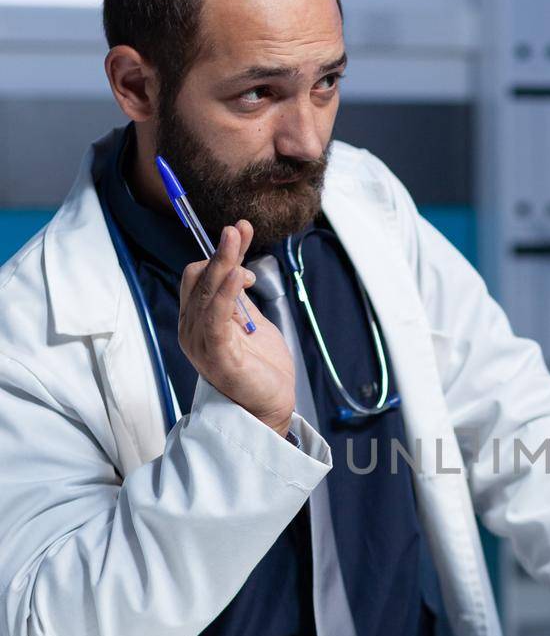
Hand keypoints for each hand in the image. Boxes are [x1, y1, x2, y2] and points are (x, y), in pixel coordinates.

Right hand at [178, 221, 295, 436]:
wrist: (271, 406)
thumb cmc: (260, 368)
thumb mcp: (250, 322)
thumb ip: (239, 298)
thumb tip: (238, 265)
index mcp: (197, 320)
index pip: (198, 276)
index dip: (219, 253)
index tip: (241, 235)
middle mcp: (192, 329)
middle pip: (199, 279)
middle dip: (221, 251)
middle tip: (240, 229)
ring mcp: (201, 343)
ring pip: (206, 292)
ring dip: (224, 262)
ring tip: (237, 239)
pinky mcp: (217, 356)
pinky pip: (216, 318)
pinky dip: (227, 293)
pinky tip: (241, 275)